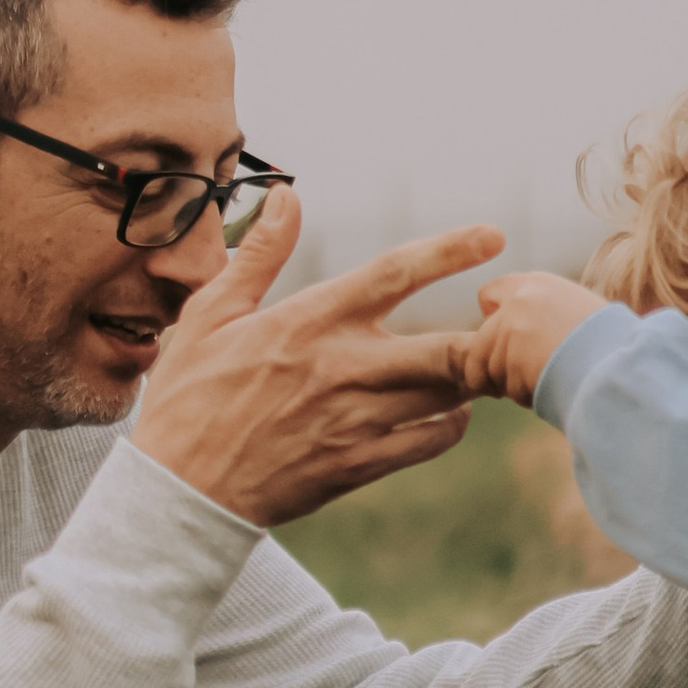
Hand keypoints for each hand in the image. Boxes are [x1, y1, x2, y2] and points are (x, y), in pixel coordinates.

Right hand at [130, 196, 504, 527]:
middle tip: (509, 323)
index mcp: (309, 321)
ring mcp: (354, 421)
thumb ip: (259, 254)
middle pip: (444, 346)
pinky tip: (450, 414)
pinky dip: (450, 425)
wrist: (178, 492)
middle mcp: (342, 367)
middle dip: (484, 336)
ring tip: (481, 364)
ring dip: (470, 379)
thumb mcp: (209, 314)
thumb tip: (287, 195)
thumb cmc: (187, 398)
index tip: (493, 235)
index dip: (450, 251)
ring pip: (444, 395)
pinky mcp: (357, 466)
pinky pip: (428, 442)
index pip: (395, 273)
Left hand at [463, 272, 609, 406]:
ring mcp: (512, 329)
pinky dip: (527, 396)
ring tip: (556, 378)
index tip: (506, 340)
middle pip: (481, 342)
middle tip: (529, 376)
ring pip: (492, 369)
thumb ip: (545, 316)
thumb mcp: (580, 313)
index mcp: (538, 284)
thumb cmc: (614, 345)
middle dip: (497, 364)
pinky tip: (556, 387)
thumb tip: (520, 340)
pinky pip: (507, 388)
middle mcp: (520, 300)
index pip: (490, 295)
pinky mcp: (510, 358)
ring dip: (516, 383)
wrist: (625, 363)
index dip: (493, 321)